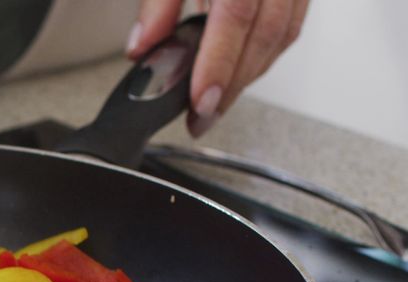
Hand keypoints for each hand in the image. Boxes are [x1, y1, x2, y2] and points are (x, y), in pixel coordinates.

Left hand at [127, 0, 308, 136]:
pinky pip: (290, 25)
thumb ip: (159, 4)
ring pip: (283, 35)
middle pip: (266, 35)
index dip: (218, 64)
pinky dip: (262, 55)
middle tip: (200, 118)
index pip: (236, 16)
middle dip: (233, 85)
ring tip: (213, 104)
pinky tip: (237, 73)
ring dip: (248, 75)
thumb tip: (142, 47)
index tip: (199, 102)